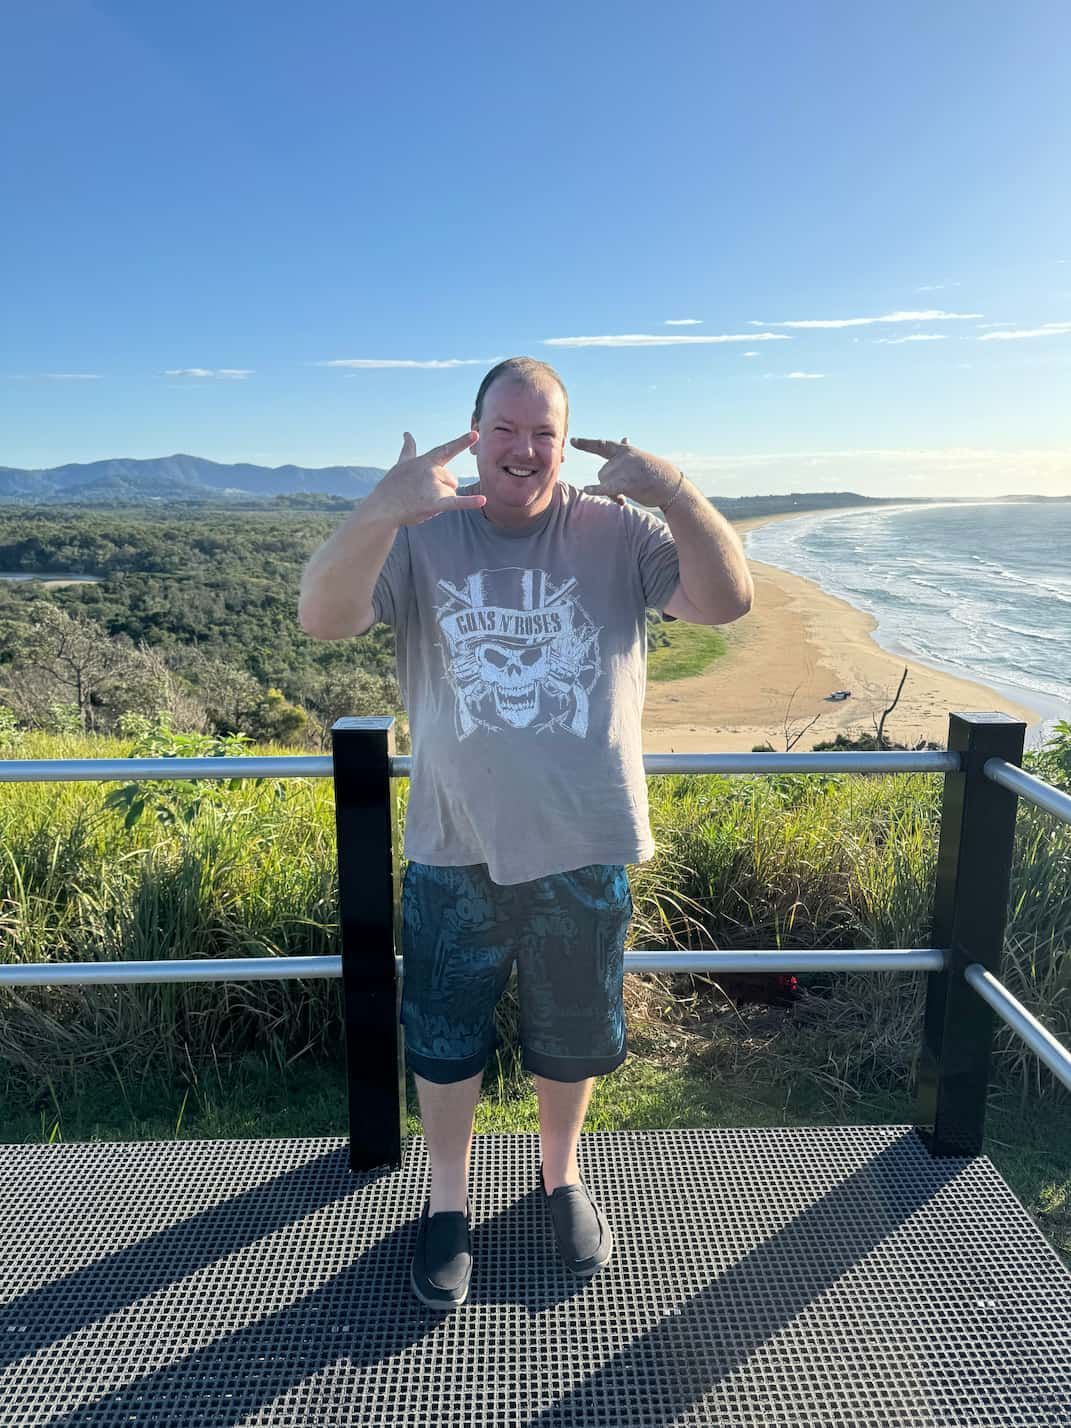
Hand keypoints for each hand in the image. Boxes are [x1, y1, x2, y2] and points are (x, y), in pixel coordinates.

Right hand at [367, 431, 485, 527]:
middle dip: (442, 489)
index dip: (462, 442)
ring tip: (422, 502)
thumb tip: (407, 433)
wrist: (382, 507)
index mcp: (426, 461)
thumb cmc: (392, 486)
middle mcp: (432, 471)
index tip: (475, 434)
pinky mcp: (434, 503)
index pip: (447, 450)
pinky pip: (457, 503)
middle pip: (452, 481)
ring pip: (451, 494)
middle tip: (421, 494)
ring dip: (440, 500)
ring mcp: (433, 487)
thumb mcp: (401, 463)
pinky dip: (470, 503)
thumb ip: (409, 449)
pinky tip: (482, 500)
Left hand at [569, 435, 680, 507]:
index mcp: (624, 450)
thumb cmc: (654, 472)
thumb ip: (626, 450)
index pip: (601, 446)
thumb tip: (624, 437)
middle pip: (602, 474)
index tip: (571, 440)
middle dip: (609, 485)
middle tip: (626, 489)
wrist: (669, 484)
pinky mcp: (626, 483)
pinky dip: (597, 490)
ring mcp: (624, 469)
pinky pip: (607, 488)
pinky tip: (586, 489)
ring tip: (627, 495)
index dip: (586, 444)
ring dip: (612, 493)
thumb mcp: (639, 457)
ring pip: (605, 484)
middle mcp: (622, 457)